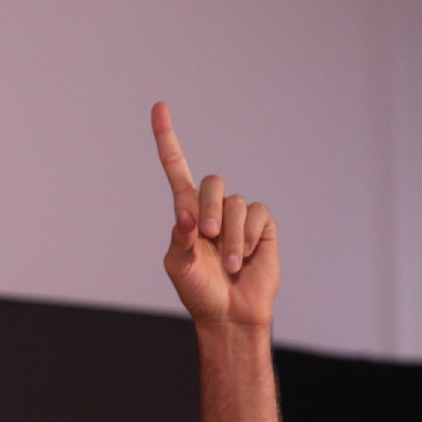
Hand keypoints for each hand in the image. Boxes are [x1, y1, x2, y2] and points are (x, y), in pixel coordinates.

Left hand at [152, 102, 278, 330]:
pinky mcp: (263, 225)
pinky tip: (246, 258)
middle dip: (209, 210)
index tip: (159, 107)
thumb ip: (179, 239)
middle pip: (212, 183)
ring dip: (230, 237)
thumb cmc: (198, 291)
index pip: (176, 168)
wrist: (229, 314)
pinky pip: (257, 215)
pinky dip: (248, 238)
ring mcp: (239, 216)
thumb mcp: (179, 267)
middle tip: (207, 237)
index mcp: (186, 212)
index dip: (168, 138)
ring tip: (229, 263)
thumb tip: (187, 215)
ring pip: (236, 203)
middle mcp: (213, 208)